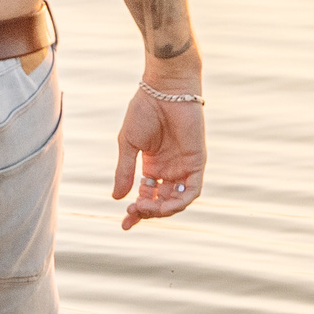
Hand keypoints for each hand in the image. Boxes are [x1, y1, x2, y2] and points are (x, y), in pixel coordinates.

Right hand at [112, 85, 204, 228]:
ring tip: (146, 209)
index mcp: (152, 166)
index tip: (125, 224)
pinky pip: (193, 189)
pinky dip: (181, 201)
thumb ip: (124, 171)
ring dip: (163, 210)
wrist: (163, 89)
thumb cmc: (144, 110)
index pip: (146, 196)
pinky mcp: (197, 161)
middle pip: (161, 202)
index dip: (137, 212)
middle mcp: (169, 169)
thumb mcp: (129, 144)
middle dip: (148, 212)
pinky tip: (167, 205)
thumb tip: (116, 198)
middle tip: (133, 213)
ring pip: (177, 200)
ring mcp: (183, 166)